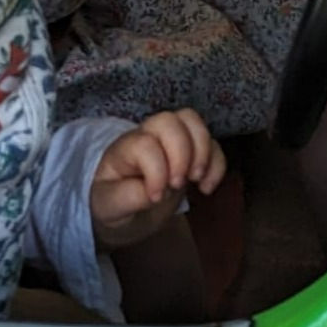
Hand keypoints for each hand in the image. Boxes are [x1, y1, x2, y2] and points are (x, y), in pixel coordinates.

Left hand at [90, 109, 224, 250]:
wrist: (123, 205)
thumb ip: (128, 197)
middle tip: (178, 184)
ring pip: (192, 121)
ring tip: (196, 180)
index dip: (156, 172)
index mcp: (124, 149)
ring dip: (203, 151)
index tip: (156, 198)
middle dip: (182, 153)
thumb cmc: (114, 202)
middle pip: (169, 120)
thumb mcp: (109, 206)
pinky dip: (217, 163)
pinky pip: (212, 142)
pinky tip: (206, 188)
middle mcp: (147, 136)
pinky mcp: (191, 152)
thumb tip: (155, 193)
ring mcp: (170, 140)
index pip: (144, 144)